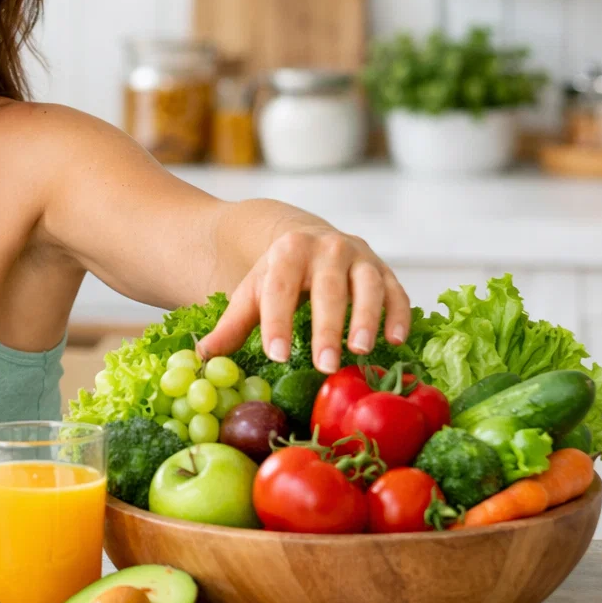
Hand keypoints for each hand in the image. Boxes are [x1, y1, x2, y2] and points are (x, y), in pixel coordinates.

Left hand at [196, 227, 409, 373]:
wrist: (308, 239)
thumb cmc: (278, 275)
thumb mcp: (252, 293)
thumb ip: (231, 325)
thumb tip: (202, 355)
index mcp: (288, 251)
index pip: (281, 288)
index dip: (278, 321)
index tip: (276, 354)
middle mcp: (327, 248)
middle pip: (327, 289)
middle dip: (326, 327)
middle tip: (324, 363)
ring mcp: (359, 257)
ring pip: (367, 285)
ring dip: (366, 317)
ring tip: (360, 350)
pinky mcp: (384, 269)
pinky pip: (396, 291)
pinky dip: (399, 314)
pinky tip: (396, 341)